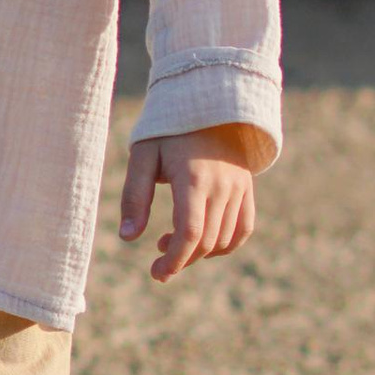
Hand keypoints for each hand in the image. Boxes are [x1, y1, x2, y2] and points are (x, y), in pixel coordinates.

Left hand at [118, 128, 256, 283]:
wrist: (207, 102)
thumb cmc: (168, 129)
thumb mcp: (143, 155)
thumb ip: (134, 196)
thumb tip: (128, 238)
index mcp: (193, 178)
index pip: (190, 233)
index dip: (174, 259)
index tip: (157, 272)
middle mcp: (221, 186)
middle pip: (206, 241)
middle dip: (181, 260)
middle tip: (157, 263)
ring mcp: (238, 187)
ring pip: (224, 239)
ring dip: (198, 253)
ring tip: (171, 242)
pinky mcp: (246, 188)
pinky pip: (243, 229)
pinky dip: (225, 244)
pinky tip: (203, 243)